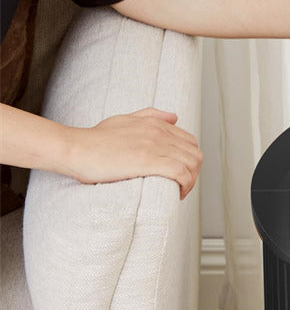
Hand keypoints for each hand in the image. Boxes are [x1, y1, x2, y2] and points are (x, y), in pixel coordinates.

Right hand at [66, 108, 202, 198]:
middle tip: (181, 186)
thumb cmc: (95, 139)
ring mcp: (154, 146)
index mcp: (155, 123)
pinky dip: (185, 185)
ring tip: (179, 192)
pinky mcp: (147, 161)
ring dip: (190, 182)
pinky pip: (181, 173)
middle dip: (193, 173)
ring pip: (191, 165)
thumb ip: (150, 115)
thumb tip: (175, 117)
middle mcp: (158, 133)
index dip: (190, 161)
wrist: (75, 148)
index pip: (190, 142)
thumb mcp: (124, 119)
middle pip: (195, 155)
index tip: (180, 174)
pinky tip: (176, 193)